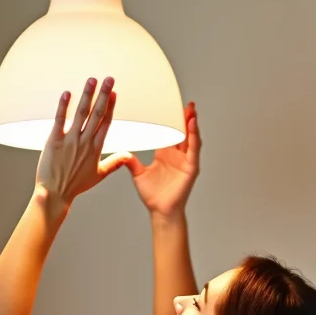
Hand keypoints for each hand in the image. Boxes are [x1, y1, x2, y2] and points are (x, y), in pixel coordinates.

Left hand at [34, 77, 133, 210]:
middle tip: (109, 78)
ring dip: (87, 95)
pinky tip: (67, 93)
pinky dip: (63, 106)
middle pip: (97, 114)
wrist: (56, 193)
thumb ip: (114, 163)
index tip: (114, 92)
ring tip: (92, 80)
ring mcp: (70, 140)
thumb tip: (129, 156)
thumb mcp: (99, 174)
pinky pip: (60, 120)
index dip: (110, 106)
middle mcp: (85, 141)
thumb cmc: (76, 185)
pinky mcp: (54, 141)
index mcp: (96, 148)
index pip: (106, 122)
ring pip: (81, 113)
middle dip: (103, 95)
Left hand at [123, 101, 199, 217]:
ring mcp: (186, 161)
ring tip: (191, 110)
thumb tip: (121, 153)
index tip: (169, 106)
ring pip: (190, 138)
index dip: (170, 120)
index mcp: (165, 154)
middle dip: (185, 118)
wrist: (160, 210)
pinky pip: (194, 150)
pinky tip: (193, 127)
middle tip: (186, 103)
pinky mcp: (191, 168)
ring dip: (191, 124)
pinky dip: (194, 138)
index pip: (169, 132)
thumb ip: (131, 162)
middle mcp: (177, 156)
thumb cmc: (153, 195)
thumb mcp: (138, 174)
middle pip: (182, 132)